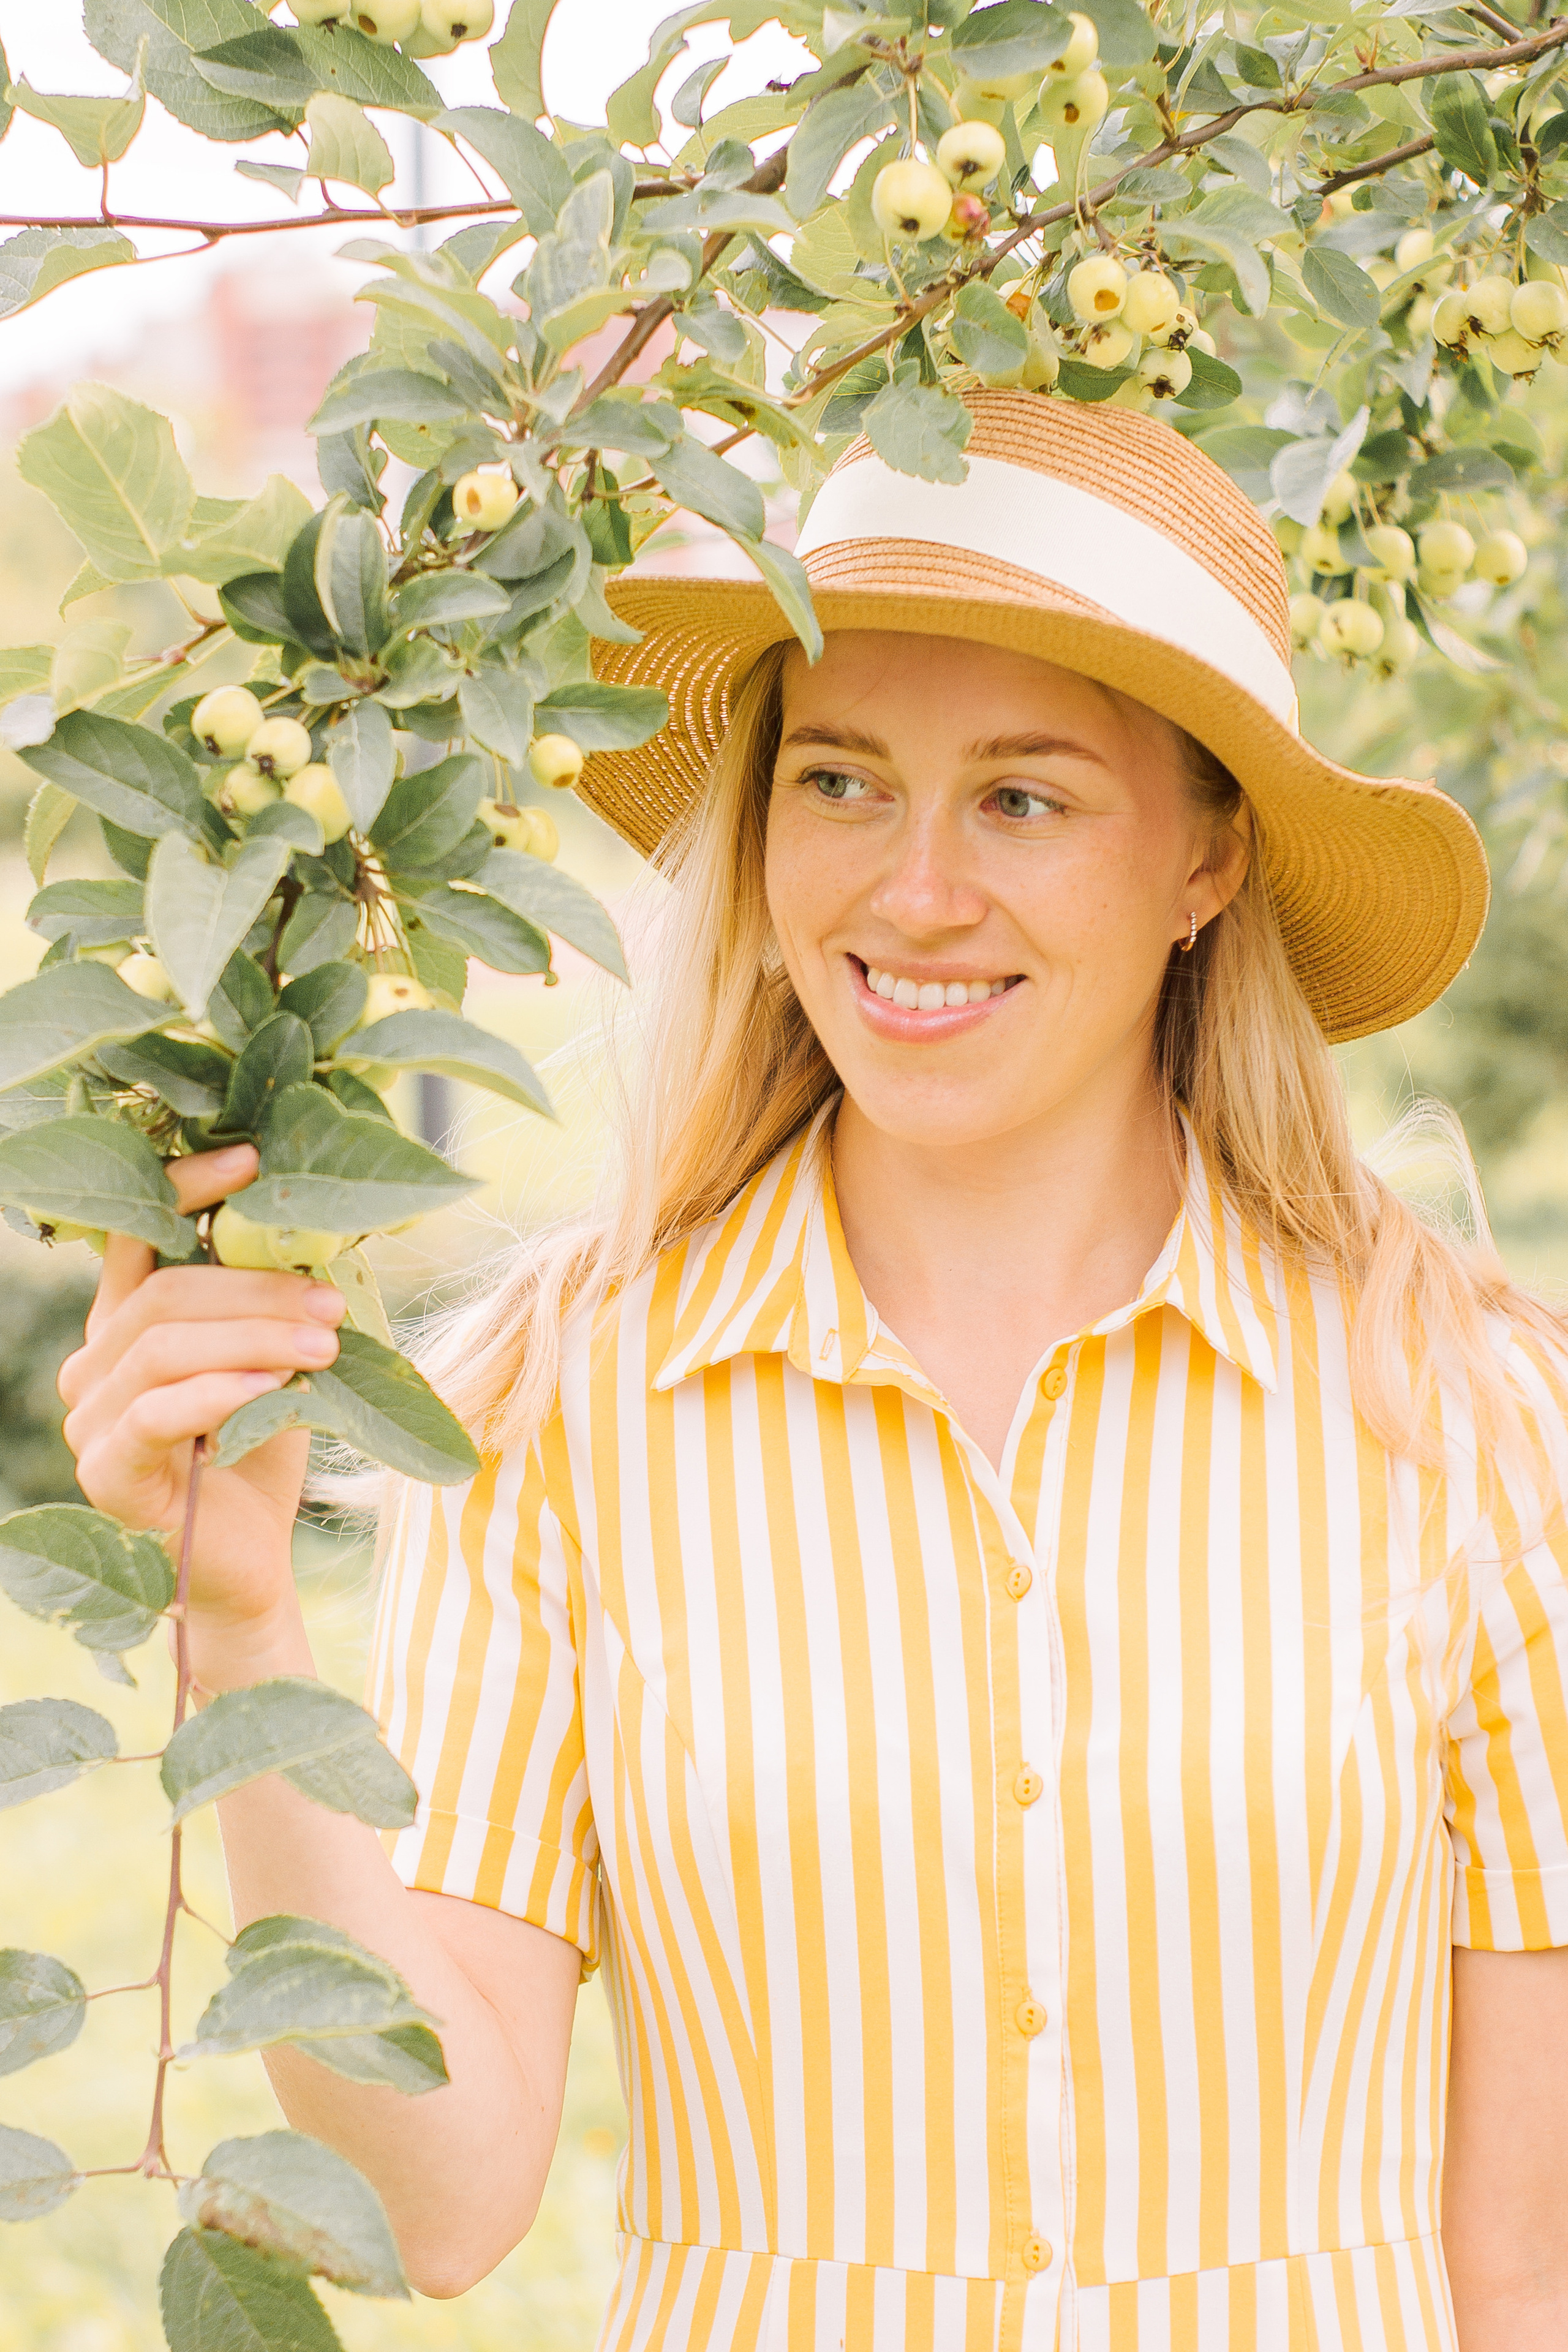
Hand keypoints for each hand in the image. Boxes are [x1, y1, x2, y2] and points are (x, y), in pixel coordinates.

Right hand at [57, 1145, 346, 1642]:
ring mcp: (91, 1419)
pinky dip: (224, 1390)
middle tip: (331, 1300)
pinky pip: (160, 1412)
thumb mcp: (275, 1358)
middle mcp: (94, 1364)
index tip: (252, 1159)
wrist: (254, 1561)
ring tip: (324, 1343)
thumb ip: (274, 1302)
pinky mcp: (108, 1471)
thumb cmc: (263, 1451)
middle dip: (256, 1289)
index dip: (186, 1189)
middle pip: (164, 1294)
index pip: (133, 1234)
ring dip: (254, 1337)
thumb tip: (323, 1222)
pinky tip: (277, 1388)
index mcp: (126, 1323)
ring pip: (164, 1347)